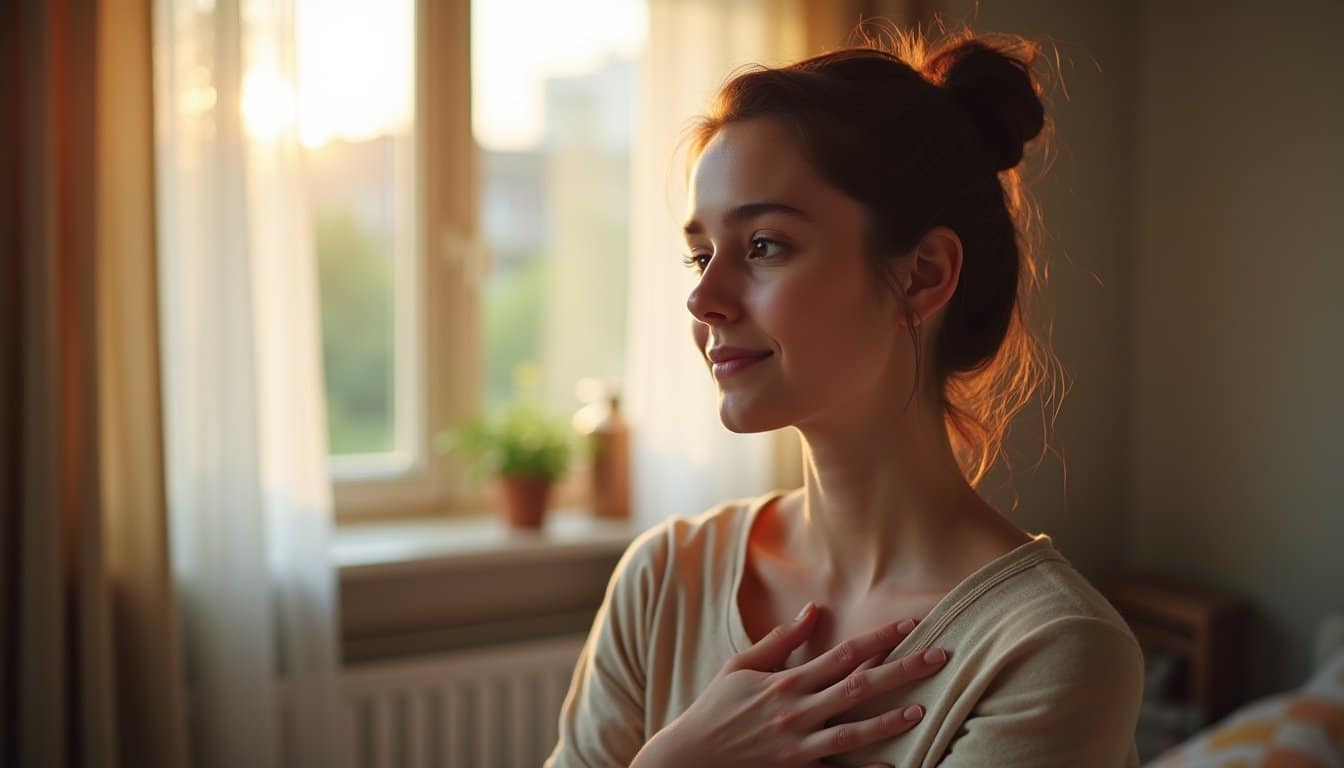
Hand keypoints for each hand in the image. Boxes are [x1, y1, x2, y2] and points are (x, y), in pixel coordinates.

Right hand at [641, 602, 948, 767]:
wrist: (688, 759)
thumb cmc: (715, 709)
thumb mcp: (741, 666)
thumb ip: (782, 641)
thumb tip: (815, 610)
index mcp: (786, 681)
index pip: (843, 653)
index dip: (880, 638)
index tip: (911, 624)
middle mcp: (796, 711)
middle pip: (859, 686)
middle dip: (903, 669)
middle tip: (940, 656)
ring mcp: (797, 746)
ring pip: (852, 731)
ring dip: (889, 720)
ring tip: (921, 710)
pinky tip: (892, 766)